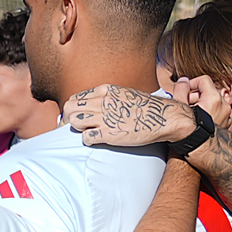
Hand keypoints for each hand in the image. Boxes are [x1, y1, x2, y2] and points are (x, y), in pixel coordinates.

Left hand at [64, 85, 196, 151]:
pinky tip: (96, 139)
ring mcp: (106, 117)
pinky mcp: (110, 133)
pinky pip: (86, 137)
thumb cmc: (143, 107)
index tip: (72, 117)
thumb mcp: (122, 94)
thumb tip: (87, 105)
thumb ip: (104, 98)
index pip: (75, 98)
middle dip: (67, 119)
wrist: (164, 117)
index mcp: (105, 91)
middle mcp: (103, 102)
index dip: (71, 109)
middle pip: (69, 108)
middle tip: (72, 128)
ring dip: (77, 129)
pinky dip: (87, 140)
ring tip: (87, 131)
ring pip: (74, 122)